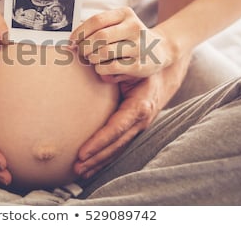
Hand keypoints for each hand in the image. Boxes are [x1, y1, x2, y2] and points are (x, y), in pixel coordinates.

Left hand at [70, 7, 176, 80]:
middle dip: (84, 47)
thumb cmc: (131, 37)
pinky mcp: (138, 65)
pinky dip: (100, 68)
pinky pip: (111, 67)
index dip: (80, 32)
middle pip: (99, 36)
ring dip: (91, 58)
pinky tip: (100, 67)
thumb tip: (73, 39)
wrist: (161, 49)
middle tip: (81, 53)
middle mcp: (134, 27)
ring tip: (91, 59)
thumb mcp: (120, 24)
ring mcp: (138, 46)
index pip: (96, 21)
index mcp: (125, 14)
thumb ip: (100, 27)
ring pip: (104, 52)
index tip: (71, 41)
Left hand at [74, 55, 189, 178]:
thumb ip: (115, 72)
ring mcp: (139, 128)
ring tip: (80, 172)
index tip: (82, 153)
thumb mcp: (132, 68)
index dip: (99, 142)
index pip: (116, 129)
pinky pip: (118, 146)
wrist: (163, 75)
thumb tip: (97, 73)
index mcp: (139, 106)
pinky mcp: (134, 130)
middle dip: (96, 158)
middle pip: (115, 145)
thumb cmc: (143, 69)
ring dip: (98, 162)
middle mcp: (141, 121)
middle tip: (76, 167)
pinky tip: (91, 167)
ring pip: (117, 149)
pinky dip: (105, 158)